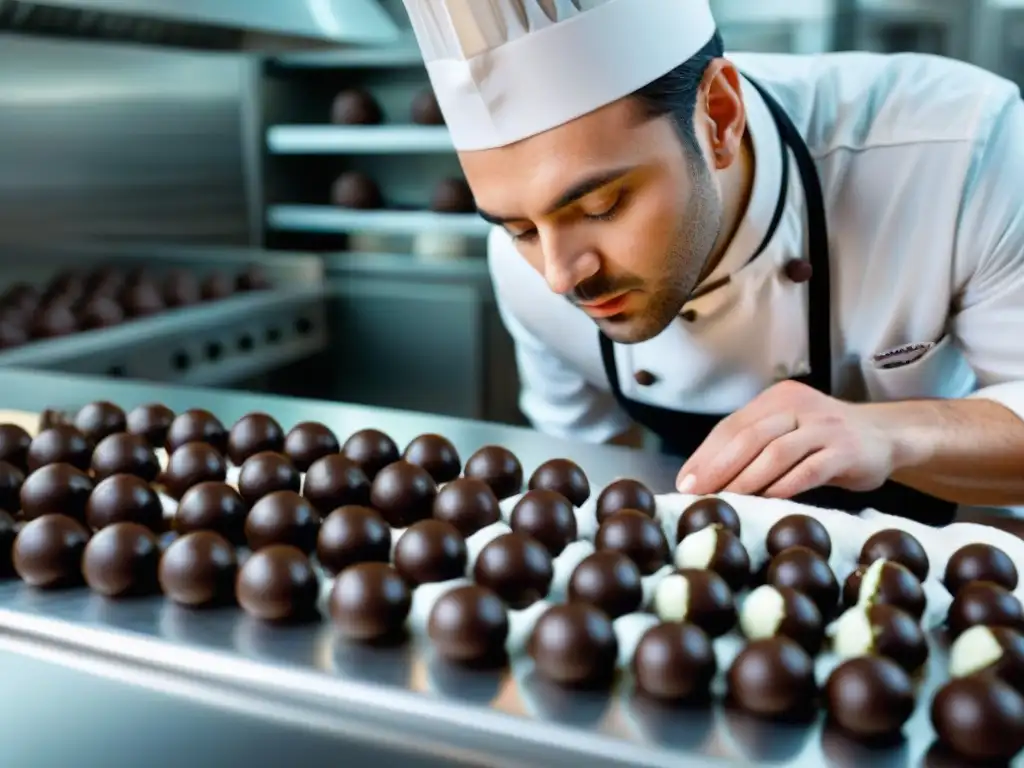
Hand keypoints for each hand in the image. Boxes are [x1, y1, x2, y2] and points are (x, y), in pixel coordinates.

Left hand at [675, 380, 896, 497]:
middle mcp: (798, 406)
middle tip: (698, 493)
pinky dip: (784, 486)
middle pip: (748, 437)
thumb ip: (755, 446)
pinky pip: (808, 469)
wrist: (888, 435)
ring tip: (727, 501)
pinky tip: (767, 502)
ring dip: (746, 479)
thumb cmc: (827, 441)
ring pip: (775, 452)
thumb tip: (705, 477)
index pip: (732, 426)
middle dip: (718, 467)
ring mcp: (823, 426)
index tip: (686, 481)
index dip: (706, 454)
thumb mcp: (788, 432)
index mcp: (777, 399)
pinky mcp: (845, 450)